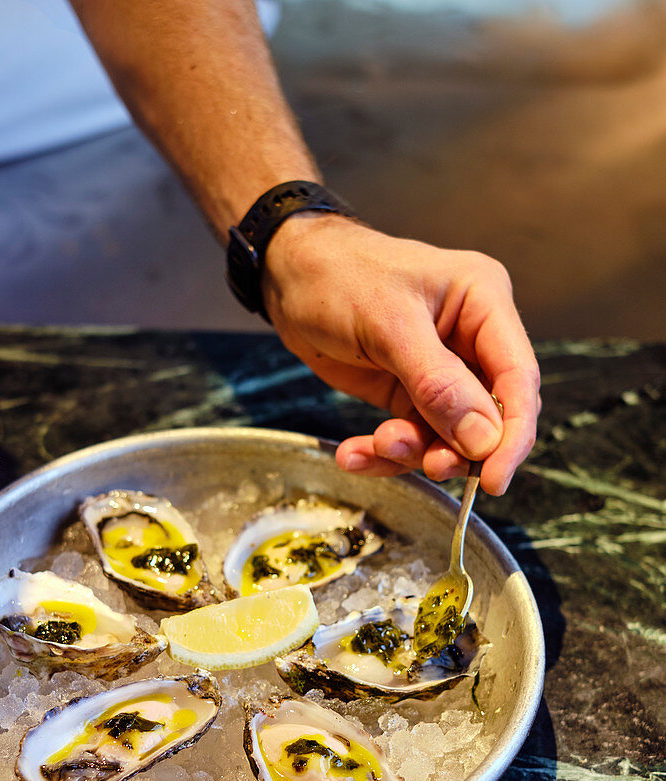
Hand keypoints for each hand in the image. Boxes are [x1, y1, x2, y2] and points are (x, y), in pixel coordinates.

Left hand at [263, 215, 539, 494]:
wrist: (288, 274)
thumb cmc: (338, 276)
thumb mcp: (389, 325)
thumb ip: (437, 384)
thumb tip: (484, 439)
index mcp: (483, 303)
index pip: (518, 377)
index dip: (513, 434)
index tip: (493, 480)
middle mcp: (470, 339)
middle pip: (488, 415)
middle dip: (457, 448)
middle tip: (430, 464)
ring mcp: (440, 371)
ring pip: (447, 435)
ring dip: (412, 451)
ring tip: (374, 446)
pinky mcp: (407, 393)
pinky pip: (410, 436)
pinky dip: (384, 453)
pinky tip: (355, 454)